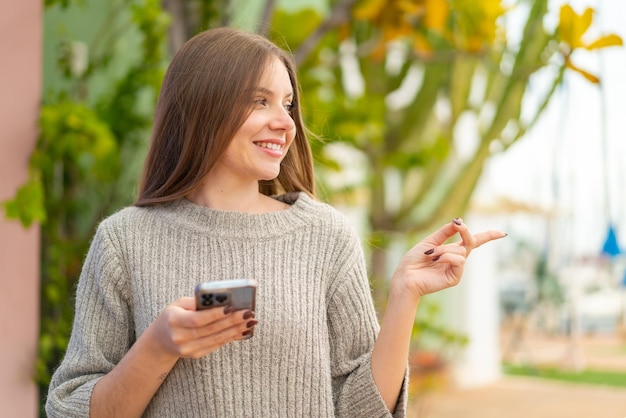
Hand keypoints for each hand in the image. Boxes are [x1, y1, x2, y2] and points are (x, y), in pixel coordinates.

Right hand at [147, 297, 256, 359]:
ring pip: (216, 339)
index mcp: (174, 320)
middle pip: (210, 329)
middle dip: (232, 321)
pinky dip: (231, 337)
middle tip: (249, 313)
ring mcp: (187, 349)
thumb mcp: (179, 304)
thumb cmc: (173, 316)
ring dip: (236, 330)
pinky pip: (216, 345)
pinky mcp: (195, 355)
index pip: (197, 319)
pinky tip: (243, 331)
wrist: (160, 340)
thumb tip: (224, 300)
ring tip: (250, 322)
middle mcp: (179, 337)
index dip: (215, 314)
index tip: (232, 307)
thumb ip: (198, 301)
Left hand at [391, 218, 505, 300]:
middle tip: (458, 225)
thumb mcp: (430, 241)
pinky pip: (458, 260)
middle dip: (466, 232)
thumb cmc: (414, 260)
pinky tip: (435, 259)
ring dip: (443, 249)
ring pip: (460, 250)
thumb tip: (459, 220)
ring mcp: (456, 269)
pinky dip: (446, 256)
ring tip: (429, 254)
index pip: (472, 241)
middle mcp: (456, 259)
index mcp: (450, 250)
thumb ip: (445, 232)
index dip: (487, 236)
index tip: (502, 233)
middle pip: (471, 242)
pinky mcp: (455, 278)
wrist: (405, 276)